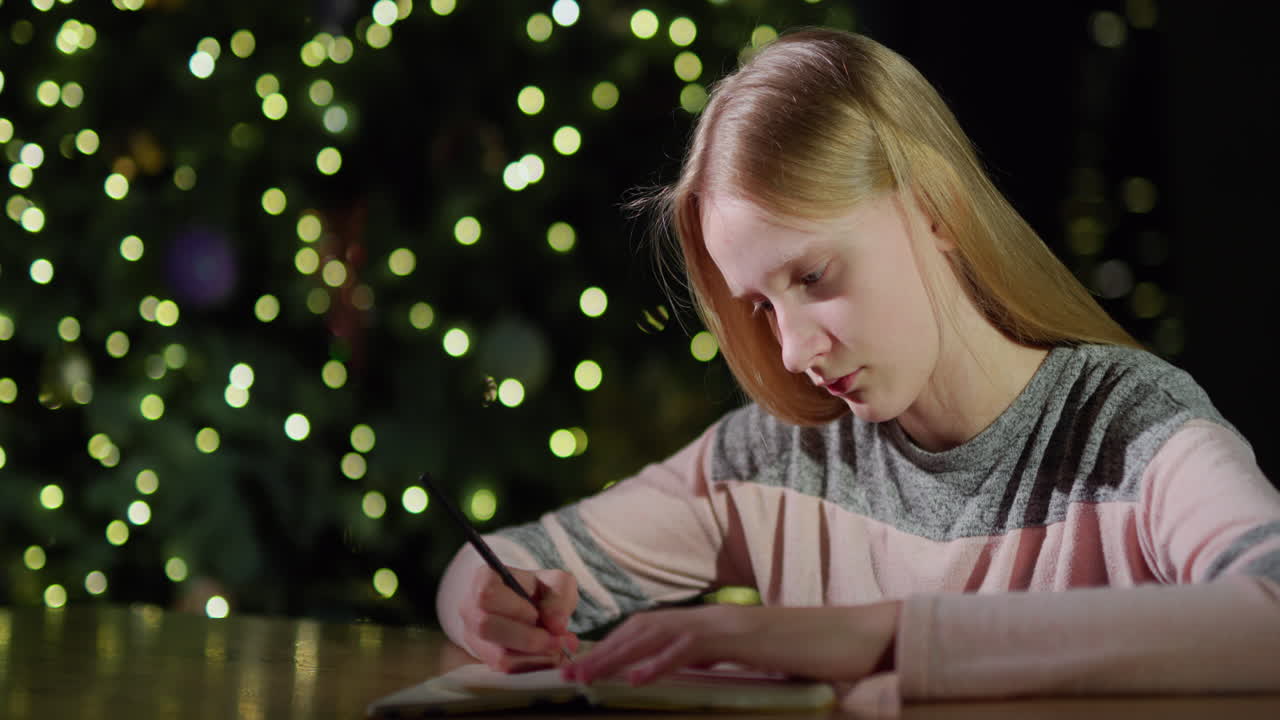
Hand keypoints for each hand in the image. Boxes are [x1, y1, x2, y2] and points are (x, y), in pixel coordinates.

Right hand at [461, 566, 580, 672]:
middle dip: (527, 638)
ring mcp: (474, 637)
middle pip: (486, 627)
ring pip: (497, 656)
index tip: (537, 614)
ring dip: (535, 657)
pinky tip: (552, 657)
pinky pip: (506, 671)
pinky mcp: (485, 660)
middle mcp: (471, 609)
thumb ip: (559, 596)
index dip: (515, 608)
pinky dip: (534, 667)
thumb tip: (557, 626)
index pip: (487, 594)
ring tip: (561, 648)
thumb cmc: (538, 591)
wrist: (525, 608)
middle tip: (559, 639)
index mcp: (484, 580)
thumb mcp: (555, 582)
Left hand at [562, 600, 899, 685]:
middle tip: (567, 675)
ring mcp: (728, 623)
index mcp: (713, 624)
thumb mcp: (755, 665)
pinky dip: (662, 663)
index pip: (652, 630)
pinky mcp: (745, 637)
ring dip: (616, 657)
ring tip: (585, 679)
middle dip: (602, 651)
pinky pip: (695, 648)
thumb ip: (722, 667)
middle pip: (644, 629)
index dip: (614, 646)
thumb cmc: (812, 656)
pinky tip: (637, 680)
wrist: (860, 637)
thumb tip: (690, 683)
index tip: (584, 666)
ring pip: (658, 635)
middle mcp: (713, 617)